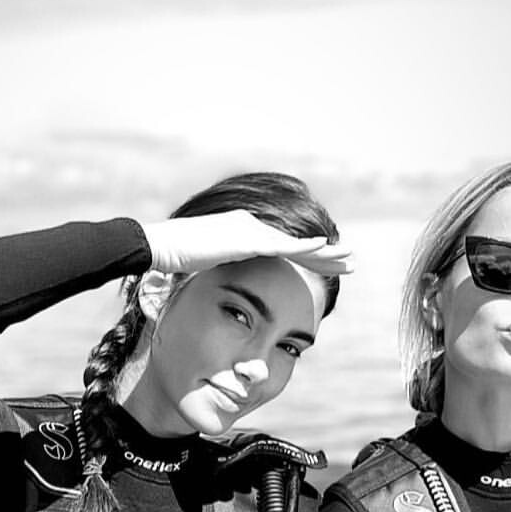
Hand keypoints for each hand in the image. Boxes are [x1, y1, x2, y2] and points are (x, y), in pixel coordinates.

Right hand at [141, 210, 354, 281]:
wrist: (160, 246)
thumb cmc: (174, 258)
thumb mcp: (205, 265)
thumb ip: (220, 269)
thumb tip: (221, 285)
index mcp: (244, 232)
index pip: (285, 247)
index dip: (309, 257)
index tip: (330, 264)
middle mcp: (251, 226)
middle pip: (297, 243)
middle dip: (326, 255)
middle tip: (350, 262)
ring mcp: (250, 231)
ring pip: (297, 244)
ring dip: (326, 253)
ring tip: (349, 260)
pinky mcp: (246, 240)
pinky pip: (283, 246)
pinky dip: (305, 249)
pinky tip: (326, 250)